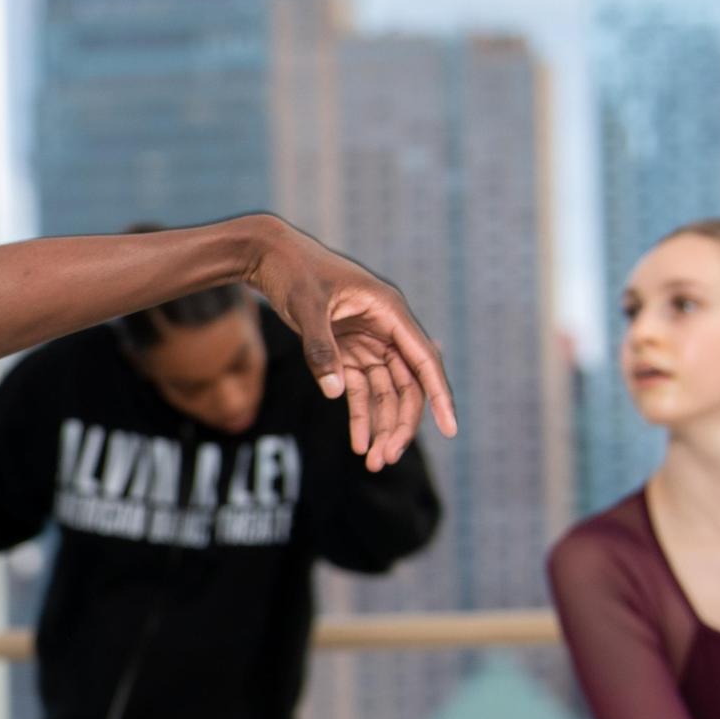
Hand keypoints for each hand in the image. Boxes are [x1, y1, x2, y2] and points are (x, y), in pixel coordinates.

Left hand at [244, 218, 456, 468]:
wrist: (269, 256)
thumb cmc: (293, 272)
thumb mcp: (306, 308)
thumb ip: (321, 348)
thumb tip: (336, 393)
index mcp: (390, 312)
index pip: (424, 361)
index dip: (439, 395)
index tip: (450, 428)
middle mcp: (386, 329)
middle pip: (406, 384)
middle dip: (400, 423)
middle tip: (386, 459)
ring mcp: (367, 342)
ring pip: (385, 392)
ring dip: (381, 426)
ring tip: (374, 462)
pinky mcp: (346, 351)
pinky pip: (360, 390)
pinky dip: (359, 416)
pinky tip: (358, 444)